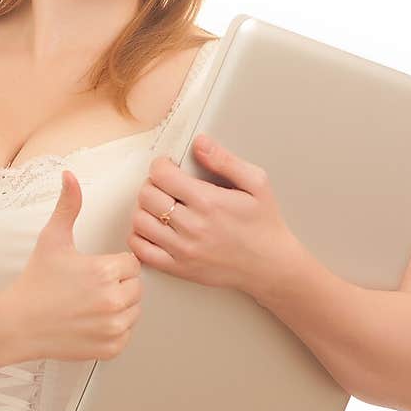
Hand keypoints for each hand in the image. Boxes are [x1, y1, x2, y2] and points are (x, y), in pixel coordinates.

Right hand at [7, 170, 141, 362]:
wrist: (17, 324)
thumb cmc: (36, 282)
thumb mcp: (52, 239)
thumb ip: (68, 205)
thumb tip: (69, 175)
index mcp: (105, 271)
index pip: (132, 263)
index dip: (113, 265)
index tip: (93, 270)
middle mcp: (113, 301)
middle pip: (136, 287)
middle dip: (118, 285)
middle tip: (90, 288)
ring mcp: (113, 327)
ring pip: (134, 310)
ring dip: (119, 307)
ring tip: (90, 304)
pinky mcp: (111, 348)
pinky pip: (126, 334)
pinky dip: (113, 330)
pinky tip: (91, 322)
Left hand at [126, 132, 301, 302]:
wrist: (270, 265)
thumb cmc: (264, 224)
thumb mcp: (256, 183)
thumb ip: (225, 160)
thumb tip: (200, 142)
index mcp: (209, 202)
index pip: (162, 175)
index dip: (161, 165)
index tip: (168, 167)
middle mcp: (192, 226)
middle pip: (147, 195)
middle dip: (152, 184)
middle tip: (165, 186)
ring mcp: (183, 249)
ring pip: (140, 221)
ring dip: (145, 209)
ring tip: (161, 206)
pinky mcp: (178, 268)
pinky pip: (141, 250)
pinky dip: (140, 236)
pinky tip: (155, 229)